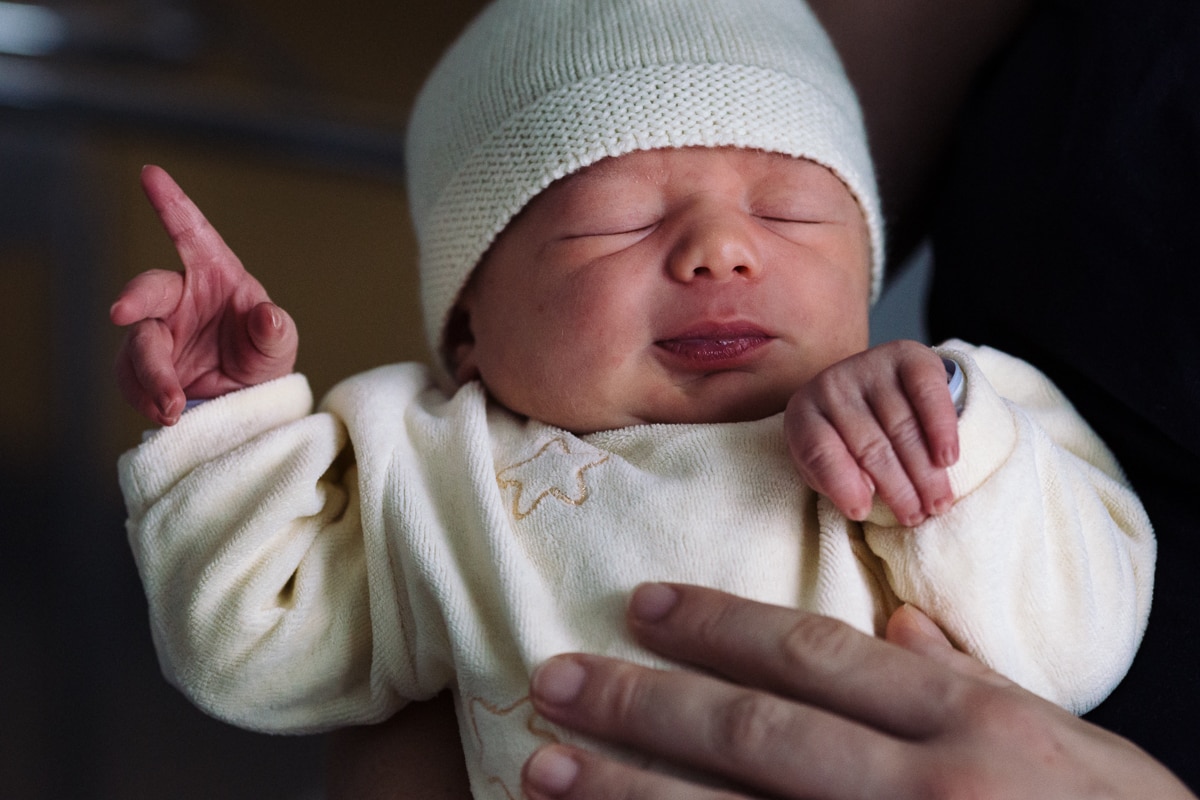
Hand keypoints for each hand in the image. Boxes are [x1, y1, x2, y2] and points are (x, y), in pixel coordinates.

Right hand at [111, 166, 297, 425]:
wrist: (247, 404)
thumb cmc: (262, 357)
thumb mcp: (278, 345)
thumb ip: (274, 331)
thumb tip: (269, 316)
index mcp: (215, 276)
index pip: (192, 234)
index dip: (172, 204)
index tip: (151, 173)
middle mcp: (180, 298)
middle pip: (148, 289)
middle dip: (133, 298)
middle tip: (123, 314)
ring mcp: (158, 331)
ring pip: (138, 344)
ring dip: (151, 375)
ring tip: (173, 406)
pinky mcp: (142, 366)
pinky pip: (131, 378)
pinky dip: (147, 398)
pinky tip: (169, 414)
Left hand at [523, 584, 1194, 799]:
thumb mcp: (1067, 740)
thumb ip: (969, 681)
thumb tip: (894, 628)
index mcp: (969, 725)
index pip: (813, 656)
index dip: (717, 624)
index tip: (644, 604)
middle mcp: (922, 791)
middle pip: (750, 731)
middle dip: (640, 702)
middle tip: (554, 678)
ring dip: (624, 792)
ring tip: (542, 767)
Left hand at [785, 339, 958, 525]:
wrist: (872, 385)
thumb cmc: (847, 437)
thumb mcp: (827, 462)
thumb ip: (835, 481)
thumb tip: (863, 501)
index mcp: (804, 414)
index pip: (818, 451)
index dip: (840, 484)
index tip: (862, 512)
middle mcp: (831, 384)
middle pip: (868, 445)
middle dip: (897, 487)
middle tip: (917, 517)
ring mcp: (869, 365)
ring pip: (902, 426)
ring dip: (924, 471)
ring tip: (938, 502)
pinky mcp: (906, 355)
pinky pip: (927, 392)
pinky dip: (940, 427)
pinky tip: (948, 457)